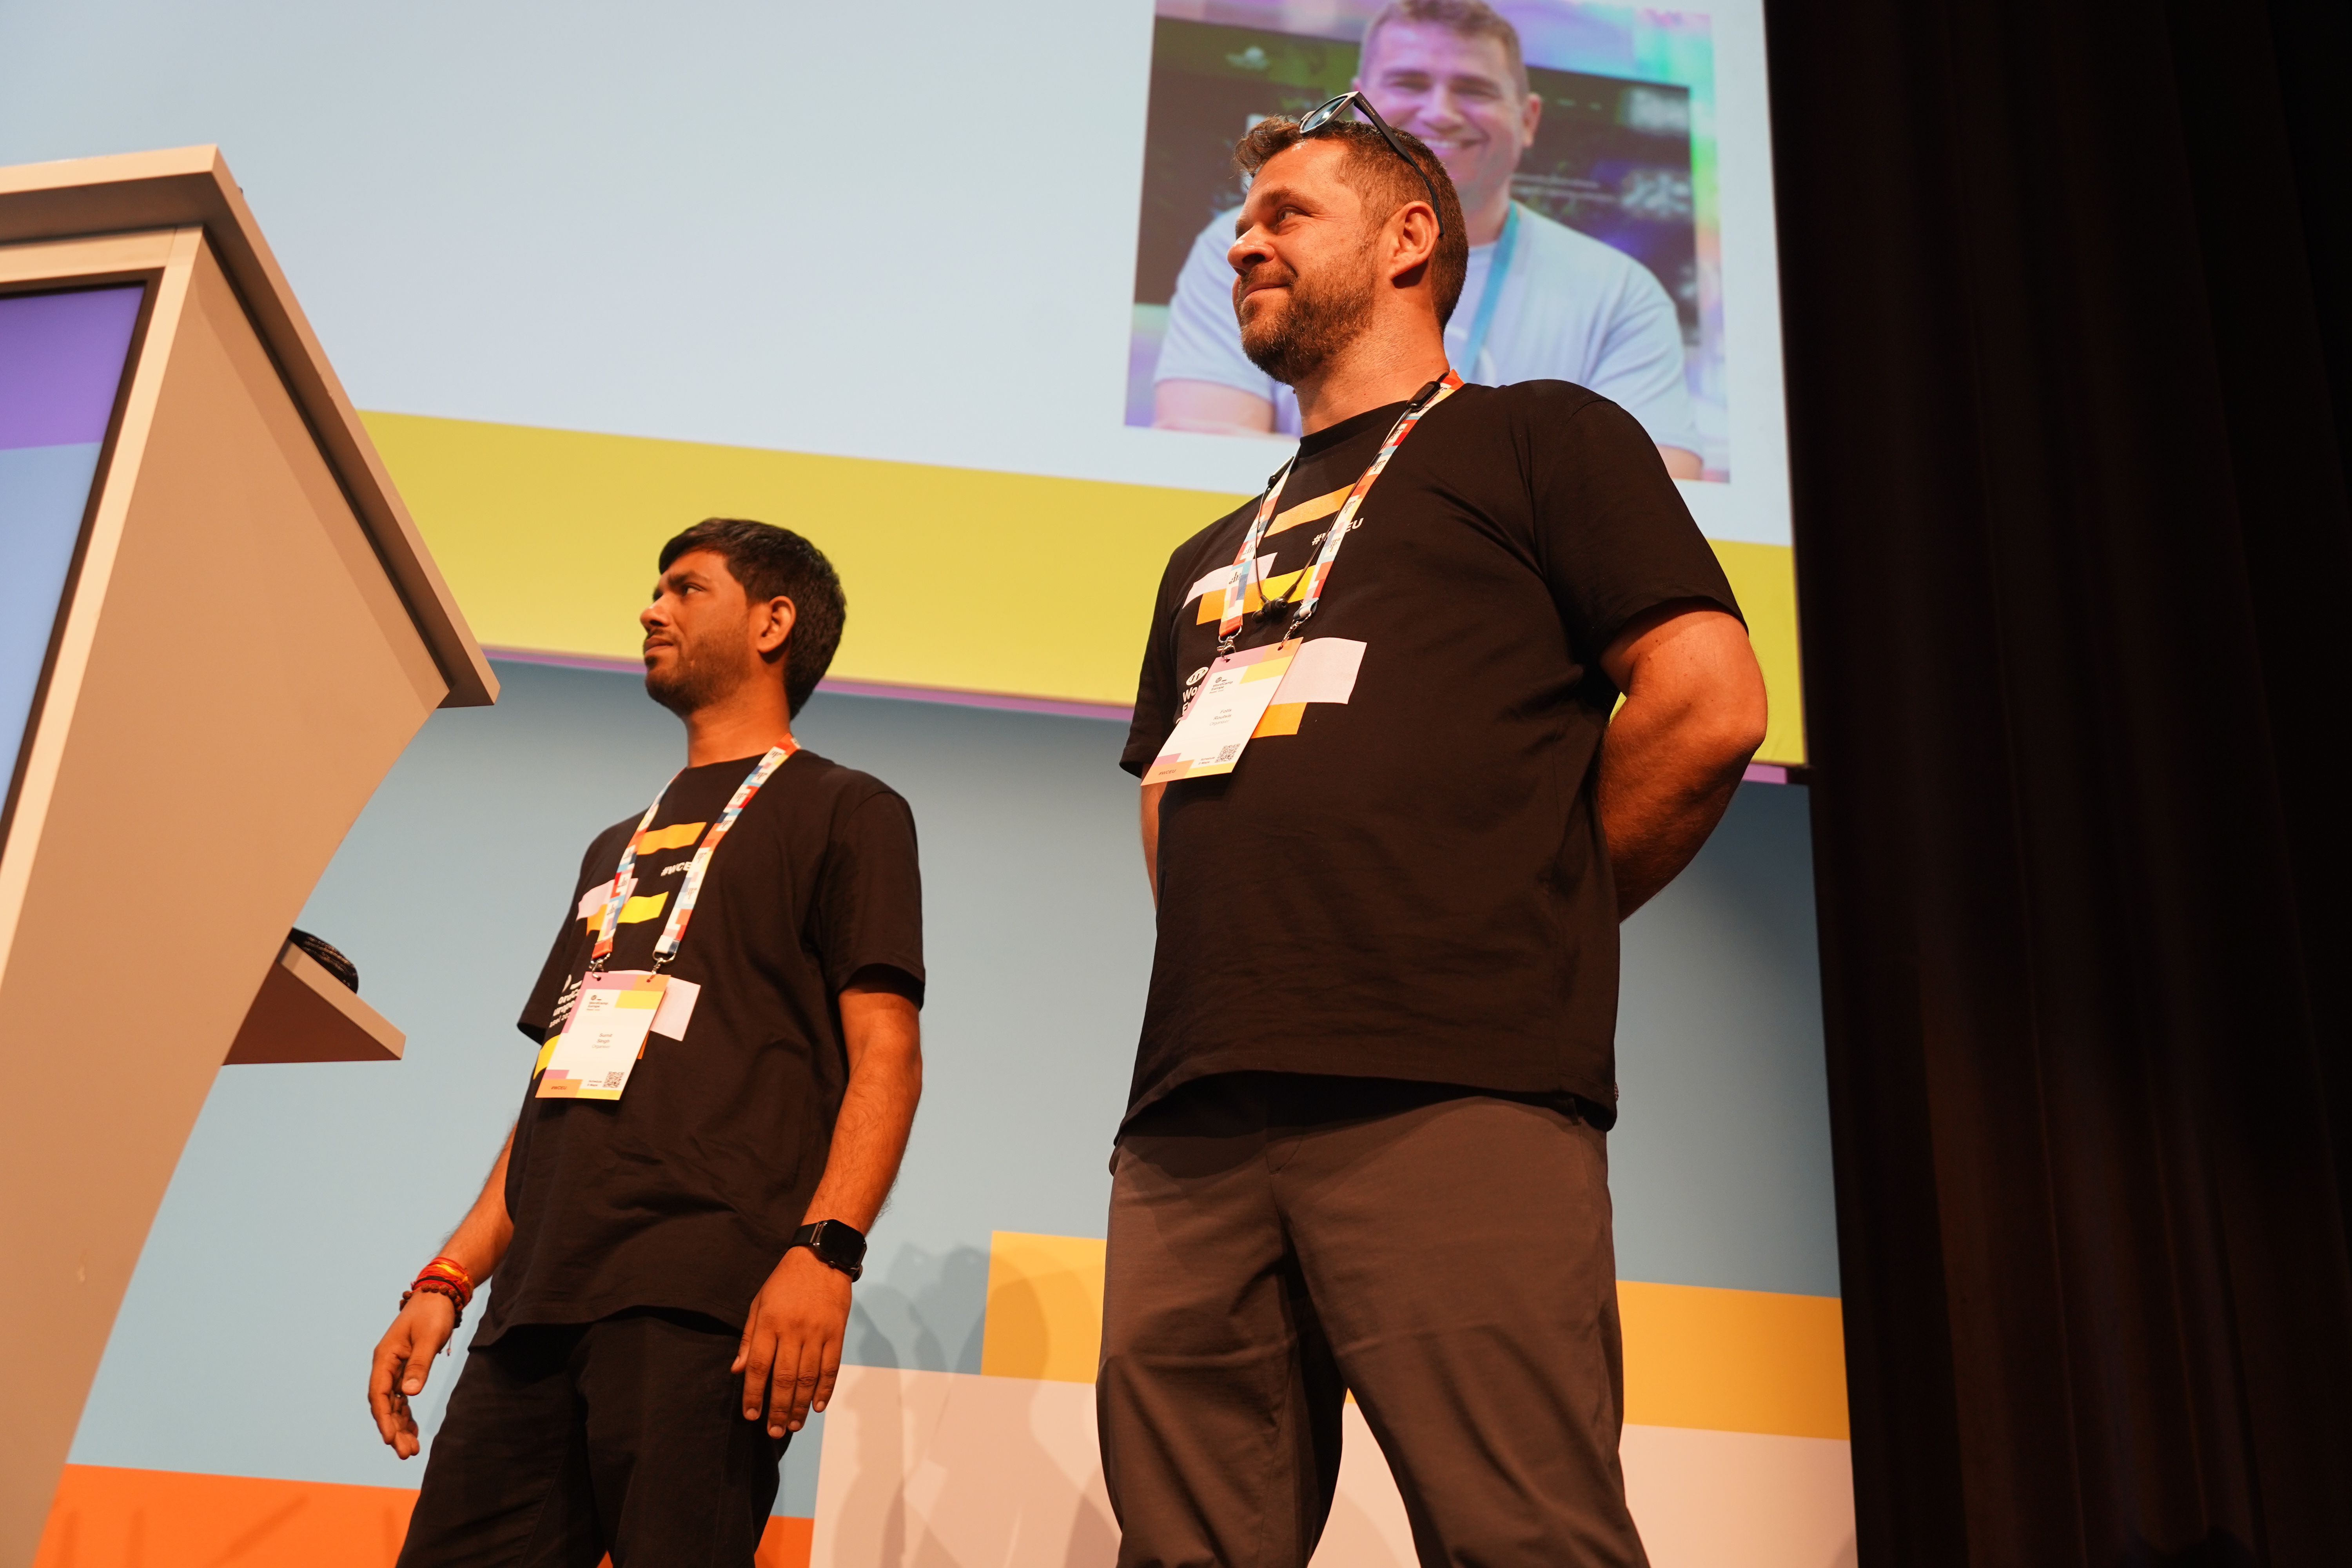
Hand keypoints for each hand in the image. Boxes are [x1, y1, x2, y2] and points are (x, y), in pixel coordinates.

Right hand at [369, 1292, 457, 1459]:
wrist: (439, 1293)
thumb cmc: (433, 1312)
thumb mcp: (429, 1337)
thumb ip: (419, 1365)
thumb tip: (409, 1393)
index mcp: (385, 1358)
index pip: (380, 1395)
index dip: (384, 1419)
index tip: (390, 1440)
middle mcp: (385, 1365)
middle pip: (386, 1404)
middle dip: (394, 1430)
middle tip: (406, 1453)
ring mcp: (394, 1368)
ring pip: (394, 1404)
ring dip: (400, 1426)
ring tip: (410, 1450)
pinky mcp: (405, 1369)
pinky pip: (402, 1397)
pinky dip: (407, 1415)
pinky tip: (413, 1431)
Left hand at [733, 1247, 850, 1437]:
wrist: (821, 1258)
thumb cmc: (784, 1282)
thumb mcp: (758, 1304)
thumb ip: (749, 1339)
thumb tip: (738, 1371)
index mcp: (770, 1324)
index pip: (759, 1367)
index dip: (754, 1394)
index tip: (751, 1415)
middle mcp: (793, 1331)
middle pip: (784, 1378)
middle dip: (777, 1409)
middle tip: (773, 1431)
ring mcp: (817, 1333)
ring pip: (807, 1377)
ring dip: (799, 1405)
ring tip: (792, 1425)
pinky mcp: (836, 1333)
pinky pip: (831, 1367)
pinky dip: (825, 1389)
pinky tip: (817, 1406)